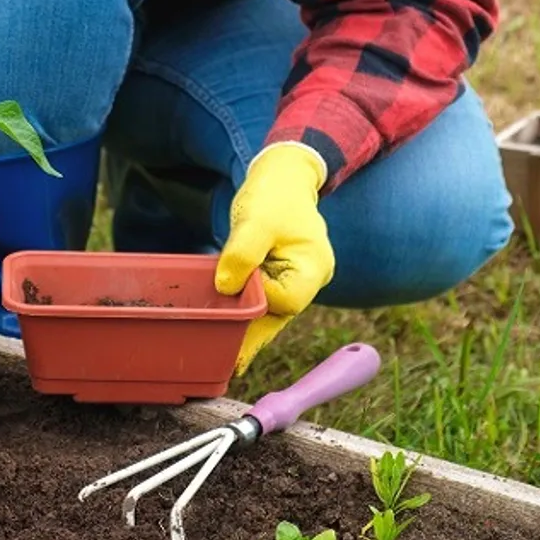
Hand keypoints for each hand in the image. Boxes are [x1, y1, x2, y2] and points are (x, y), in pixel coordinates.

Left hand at [215, 143, 334, 375]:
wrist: (283, 175)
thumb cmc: (274, 195)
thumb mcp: (255, 221)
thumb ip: (242, 254)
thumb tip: (226, 288)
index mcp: (314, 267)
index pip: (284, 300)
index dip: (256, 299)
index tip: (231, 289)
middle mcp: (310, 279)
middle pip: (279, 315)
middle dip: (252, 334)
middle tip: (227, 363)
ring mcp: (296, 279)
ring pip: (271, 312)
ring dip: (249, 329)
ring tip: (226, 359)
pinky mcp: (280, 276)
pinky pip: (265, 301)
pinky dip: (248, 314)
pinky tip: (231, 334)